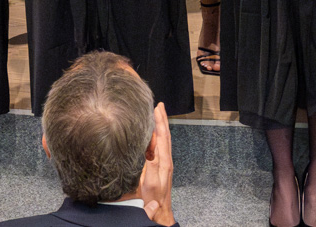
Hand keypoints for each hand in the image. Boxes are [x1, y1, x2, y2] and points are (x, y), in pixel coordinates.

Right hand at [139, 102, 174, 226]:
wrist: (160, 212)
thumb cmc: (154, 201)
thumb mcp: (151, 188)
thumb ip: (151, 173)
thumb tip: (150, 158)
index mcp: (163, 163)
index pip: (162, 138)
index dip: (159, 122)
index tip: (156, 109)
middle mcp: (165, 160)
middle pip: (164, 135)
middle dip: (162, 119)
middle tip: (159, 104)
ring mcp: (163, 163)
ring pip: (163, 139)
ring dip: (160, 125)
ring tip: (156, 112)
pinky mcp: (159, 166)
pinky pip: (158, 146)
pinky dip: (156, 135)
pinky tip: (151, 131)